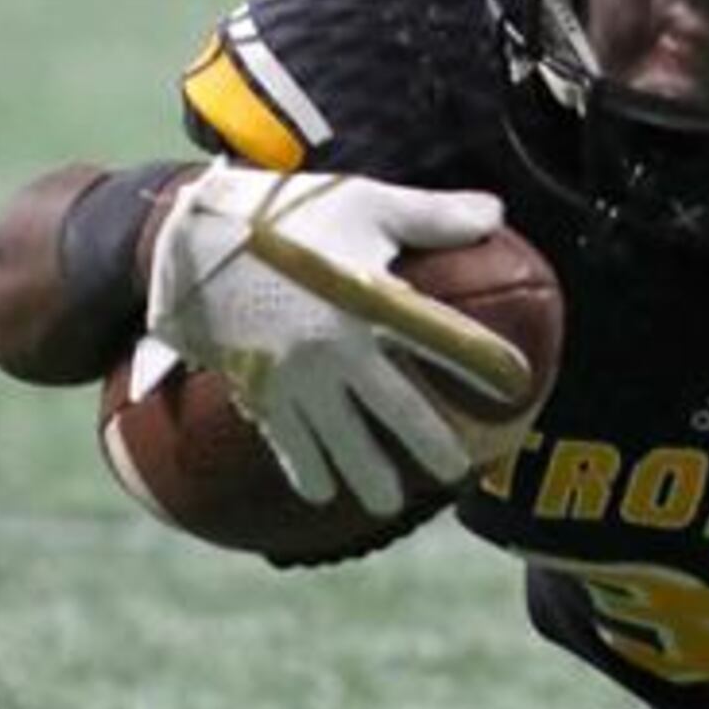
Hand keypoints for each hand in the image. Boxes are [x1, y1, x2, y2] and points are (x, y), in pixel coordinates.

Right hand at [136, 160, 521, 514]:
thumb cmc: (289, 212)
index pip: (442, 336)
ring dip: (365, 473)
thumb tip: (498, 215)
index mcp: (371, 298)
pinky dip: (303, 467)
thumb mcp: (366, 203)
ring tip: (388, 505)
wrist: (189, 233)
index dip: (482, 360)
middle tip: (455, 472)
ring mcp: (292, 372)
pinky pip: (284, 437)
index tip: (519, 382)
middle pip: (395, 406)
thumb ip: (433, 216)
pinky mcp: (253, 384)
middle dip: (428, 443)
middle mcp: (336, 344)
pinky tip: (320, 491)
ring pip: (338, 436)